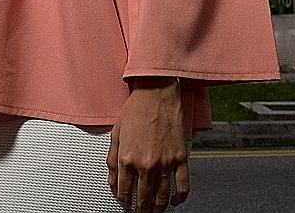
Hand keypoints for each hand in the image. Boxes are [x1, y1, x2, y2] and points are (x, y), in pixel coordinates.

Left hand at [107, 78, 188, 211]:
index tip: (125, 204)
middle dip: (141, 209)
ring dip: (158, 207)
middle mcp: (146, 164)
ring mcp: (165, 163)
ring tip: (155, 211)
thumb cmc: (136, 110)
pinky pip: (183, 186)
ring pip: (163, 196)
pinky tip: (175, 201)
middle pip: (144, 198)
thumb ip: (112, 161)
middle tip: (140, 212)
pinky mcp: (180, 159)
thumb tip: (112, 181)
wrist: (156, 93)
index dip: (124, 201)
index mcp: (127, 159)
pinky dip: (180, 198)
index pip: (124, 191)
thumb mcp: (116, 134)